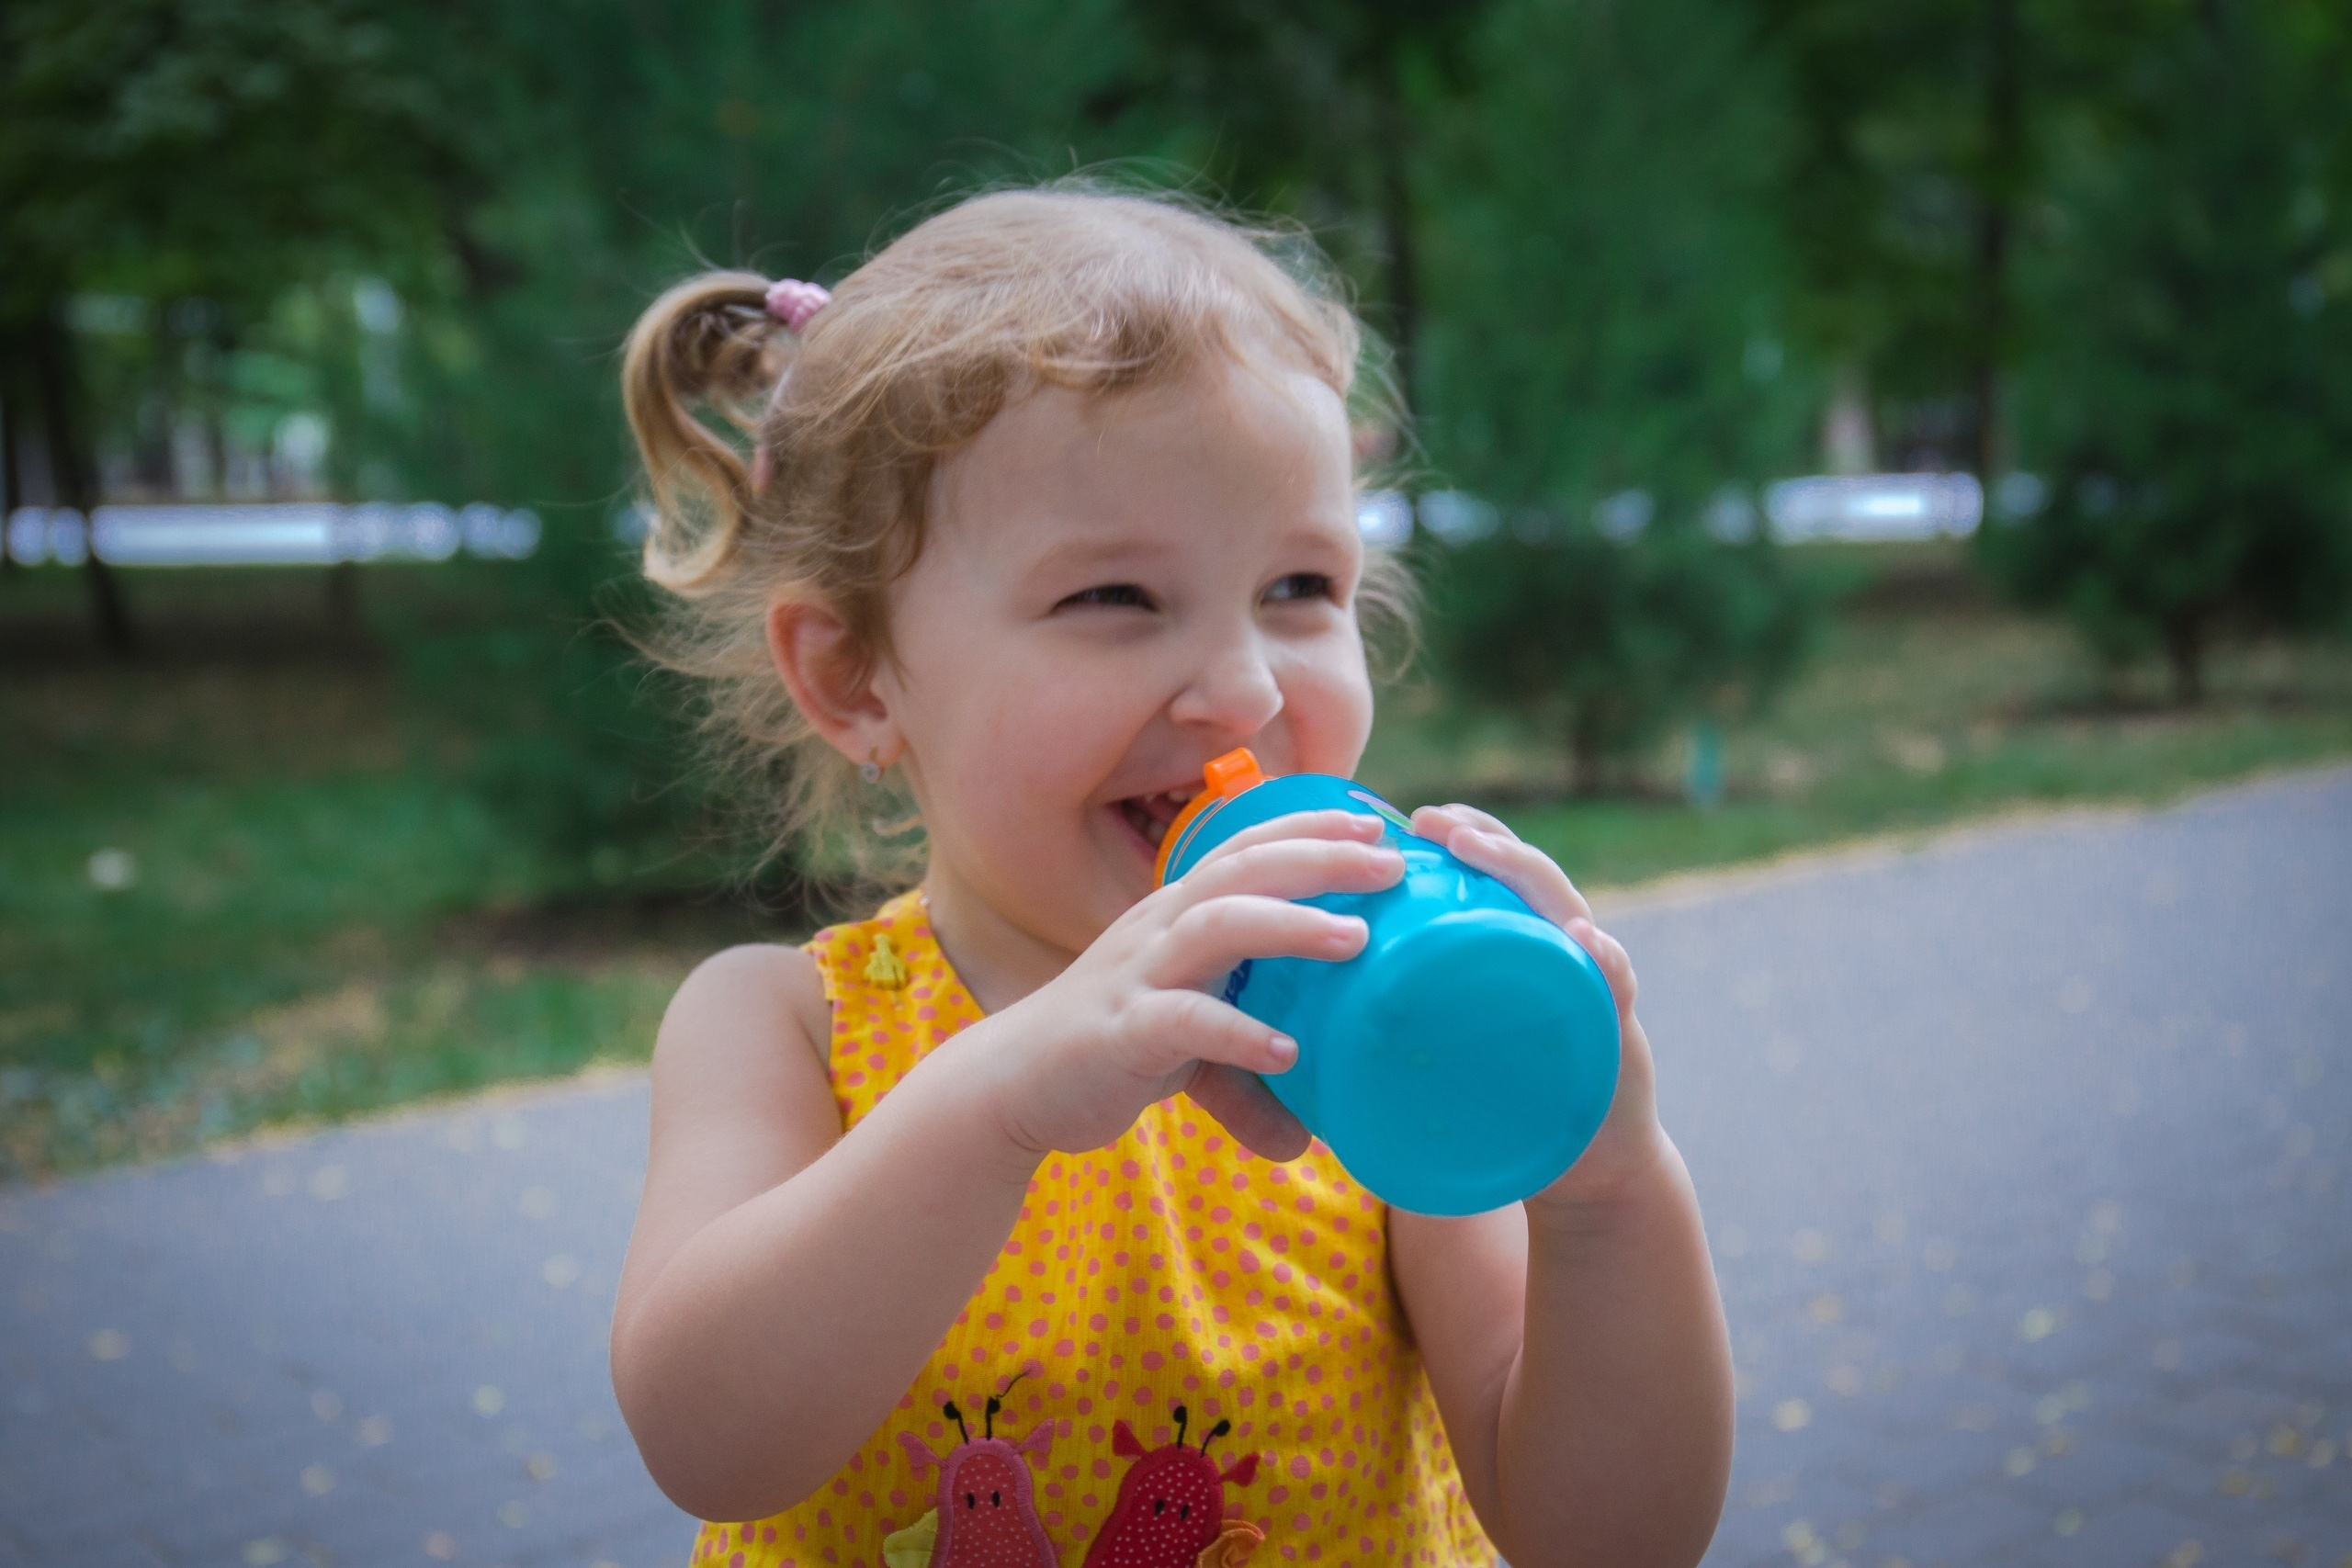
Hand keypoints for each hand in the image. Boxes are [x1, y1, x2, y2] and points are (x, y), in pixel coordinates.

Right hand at [977, 809, 1405, 1165]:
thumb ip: (1247, 1080)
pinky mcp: (1122, 1032)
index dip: (1308, 828)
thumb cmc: (1107, 1050)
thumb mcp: (1188, 1048)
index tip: (1377, 826)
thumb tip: (1307, 1139)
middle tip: (1390, 865)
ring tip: (1355, 939)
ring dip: (1290, 925)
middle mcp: (1159, 929)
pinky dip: (1239, 1033)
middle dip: (1318, 857)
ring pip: (1218, 925)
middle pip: (1243, 870)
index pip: (1246, 848)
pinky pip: (1185, 1021)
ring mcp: (1139, 976)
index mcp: (1176, 915)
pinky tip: (1286, 1053)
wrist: (1011, 1085)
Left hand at [1407, 804, 1666, 1212]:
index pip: (1493, 877)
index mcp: (1518, 954)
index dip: (1457, 837)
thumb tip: (1300, 1022)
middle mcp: (1561, 958)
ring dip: (1531, 878)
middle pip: (1530, 881)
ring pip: (1571, 917)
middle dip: (1486, 841)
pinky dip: (1607, 963)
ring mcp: (1594, 991)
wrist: (1583, 1173)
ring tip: (1485, 852)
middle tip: (1433, 823)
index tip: (1406, 817)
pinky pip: (1618, 989)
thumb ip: (1401, 1030)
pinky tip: (1586, 944)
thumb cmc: (1504, 1110)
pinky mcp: (1620, 1037)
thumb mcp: (1447, 1057)